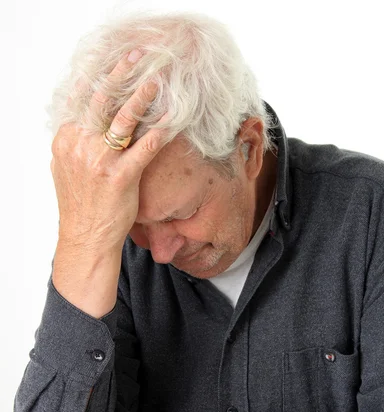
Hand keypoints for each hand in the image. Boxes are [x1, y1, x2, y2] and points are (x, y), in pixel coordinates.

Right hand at [50, 49, 170, 249]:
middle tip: (136, 57)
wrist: (86, 237)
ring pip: (123, 120)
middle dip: (120, 75)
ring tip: (156, 80)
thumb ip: (73, 144)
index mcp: (67, 140)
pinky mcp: (120, 177)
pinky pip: (144, 148)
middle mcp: (81, 146)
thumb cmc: (81, 205)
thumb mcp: (66, 169)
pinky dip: (159, 132)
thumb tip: (83, 124)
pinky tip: (171, 120)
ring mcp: (100, 161)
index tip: (116, 64)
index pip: (84, 101)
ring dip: (141, 96)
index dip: (102, 79)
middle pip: (102, 101)